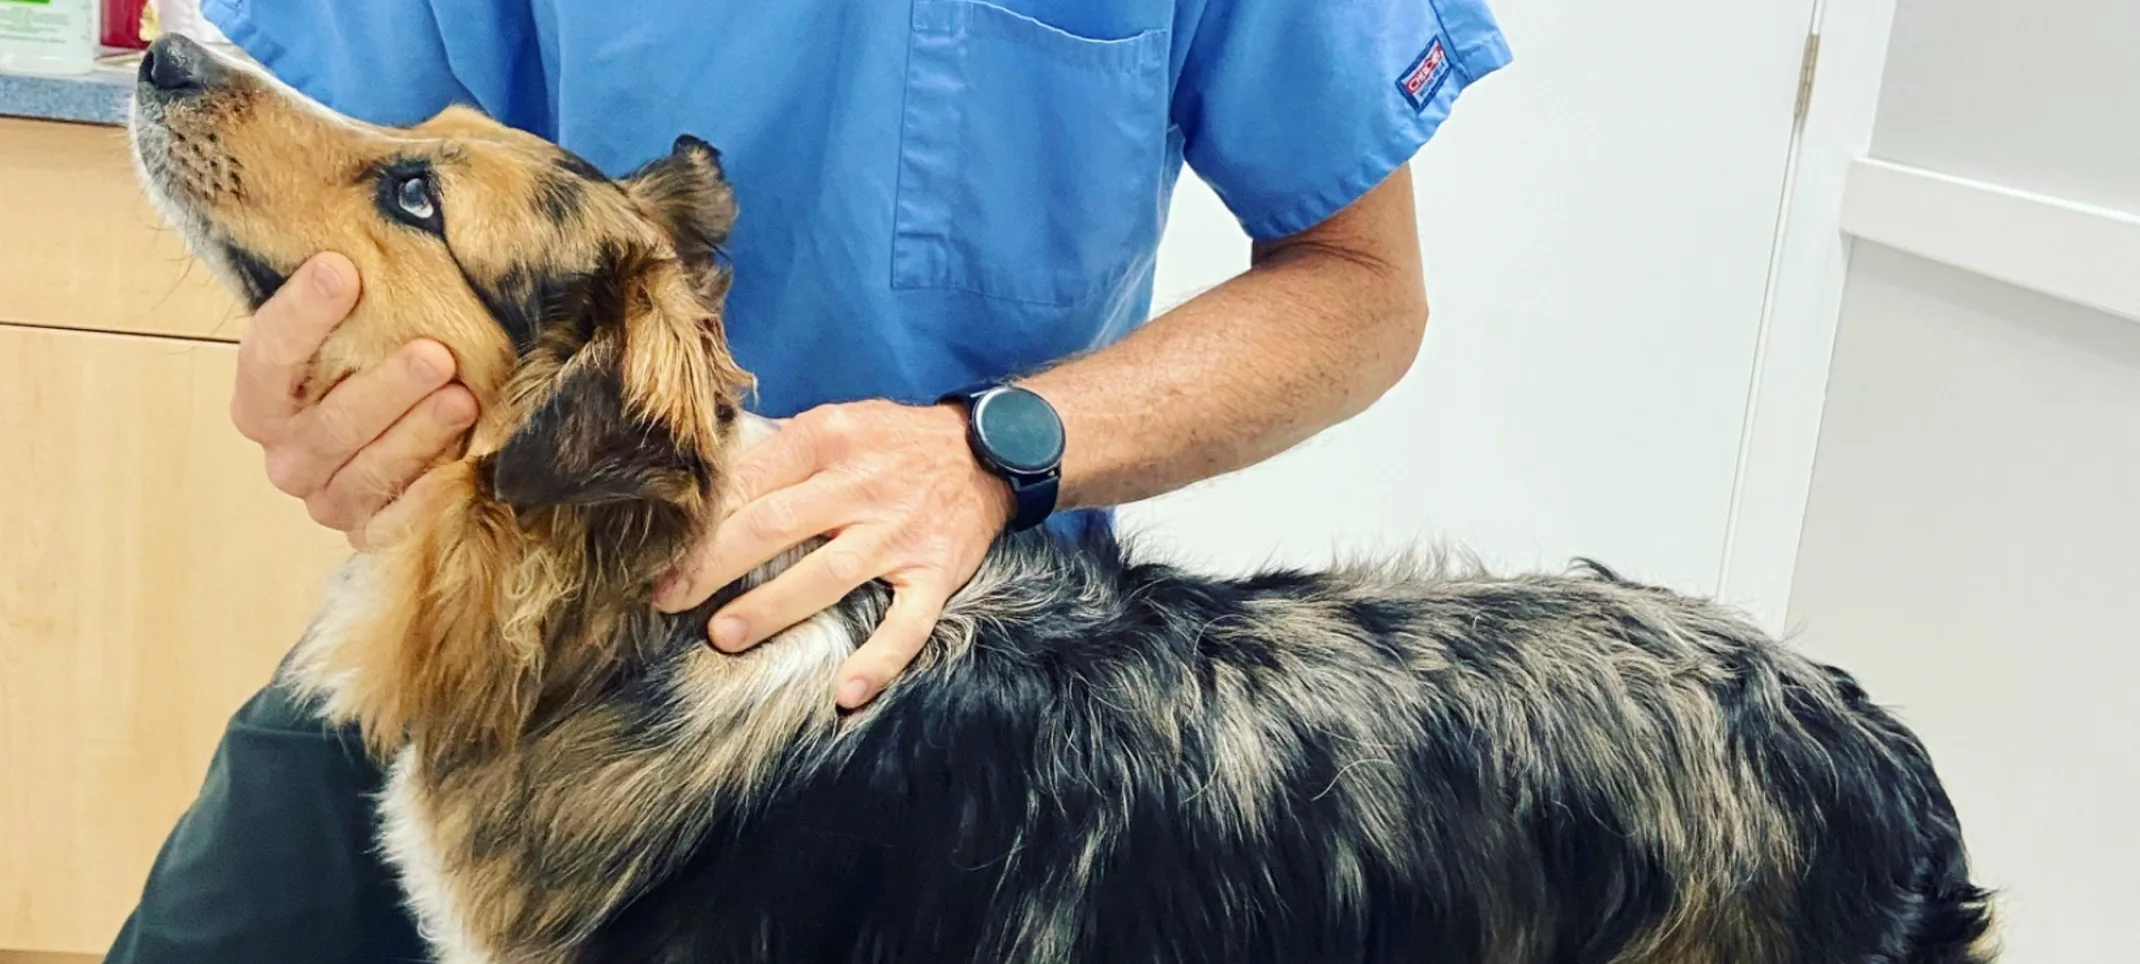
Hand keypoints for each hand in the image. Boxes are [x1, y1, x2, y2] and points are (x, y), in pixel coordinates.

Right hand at [230, 252, 478, 545]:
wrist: (396, 435)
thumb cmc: (375, 360)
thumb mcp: (360, 321)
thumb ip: (352, 279)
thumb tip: (388, 195)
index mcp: (262, 395)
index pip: (268, 355)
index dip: (300, 315)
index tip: (341, 270)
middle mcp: (285, 452)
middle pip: (324, 425)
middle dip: (382, 389)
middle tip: (434, 353)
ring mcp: (326, 497)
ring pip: (364, 472)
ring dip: (415, 435)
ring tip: (463, 398)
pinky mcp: (370, 532)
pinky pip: (396, 522)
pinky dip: (429, 493)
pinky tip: (465, 465)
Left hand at [652, 400, 1013, 708]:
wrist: (991, 451)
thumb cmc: (894, 441)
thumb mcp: (836, 422)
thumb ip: (780, 453)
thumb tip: (707, 489)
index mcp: (828, 439)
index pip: (751, 480)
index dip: (702, 522)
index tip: (660, 558)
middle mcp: (862, 485)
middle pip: (775, 526)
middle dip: (715, 566)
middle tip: (669, 599)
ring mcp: (900, 532)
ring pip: (829, 575)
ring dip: (774, 608)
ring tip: (724, 636)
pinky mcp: (936, 572)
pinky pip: (908, 622)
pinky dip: (880, 658)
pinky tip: (846, 692)